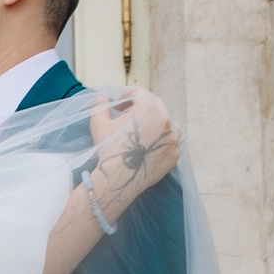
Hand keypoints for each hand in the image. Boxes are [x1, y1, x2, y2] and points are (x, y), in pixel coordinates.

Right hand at [85, 86, 179, 221]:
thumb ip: (100, 106)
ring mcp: (173, 138)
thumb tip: (102, 99)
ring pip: (167, 122)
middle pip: (155, 104)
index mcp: (148, 108)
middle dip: (140, 107)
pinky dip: (162, 139)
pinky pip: (171, 141)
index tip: (118, 106)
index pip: (139, 93)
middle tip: (127, 117)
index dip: (126, 96)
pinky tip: (149, 145)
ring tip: (140, 131)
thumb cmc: (108, 150)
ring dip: (154, 122)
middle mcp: (165, 120)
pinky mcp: (175, 154)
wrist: (118, 179)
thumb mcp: (99, 124)